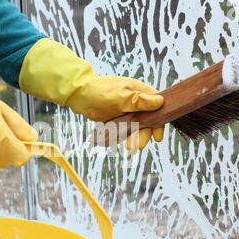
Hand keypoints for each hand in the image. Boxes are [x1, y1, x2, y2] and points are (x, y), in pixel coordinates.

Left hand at [19, 38, 164, 150]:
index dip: (159, 121)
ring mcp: (126, 109)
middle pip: (147, 120)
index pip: (157, 106)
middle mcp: (135, 100)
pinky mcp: (117, 117)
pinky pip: (124, 129)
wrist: (78, 95)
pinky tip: (117, 140)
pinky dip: (122, 135)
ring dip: (133, 137)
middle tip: (139, 146)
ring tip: (129, 147)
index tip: (157, 136)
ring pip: (135, 127)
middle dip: (144, 134)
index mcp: (140, 91)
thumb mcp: (122, 97)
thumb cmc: (100, 92)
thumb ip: (140, 101)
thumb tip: (160, 101)